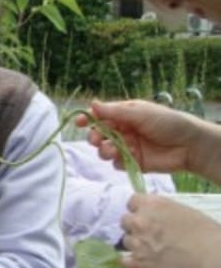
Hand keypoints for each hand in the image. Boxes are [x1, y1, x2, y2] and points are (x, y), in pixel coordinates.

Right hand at [77, 100, 196, 173]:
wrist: (189, 145)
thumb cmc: (168, 122)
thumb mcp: (140, 113)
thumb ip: (115, 111)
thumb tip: (92, 103)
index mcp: (124, 115)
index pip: (100, 116)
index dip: (88, 119)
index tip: (80, 122)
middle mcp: (123, 130)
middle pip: (99, 134)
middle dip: (95, 137)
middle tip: (98, 140)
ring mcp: (127, 147)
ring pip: (104, 150)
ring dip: (104, 150)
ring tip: (112, 150)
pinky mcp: (132, 162)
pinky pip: (116, 163)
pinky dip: (118, 160)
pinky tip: (129, 156)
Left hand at [120, 194, 220, 267]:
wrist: (212, 259)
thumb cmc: (206, 234)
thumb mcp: (182, 211)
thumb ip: (161, 211)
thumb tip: (153, 215)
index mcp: (151, 204)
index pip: (132, 202)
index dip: (139, 210)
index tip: (147, 217)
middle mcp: (139, 221)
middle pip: (125, 221)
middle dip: (135, 227)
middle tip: (151, 236)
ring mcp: (135, 242)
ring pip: (126, 241)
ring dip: (136, 245)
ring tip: (155, 252)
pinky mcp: (136, 263)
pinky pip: (124, 261)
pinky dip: (133, 263)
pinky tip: (146, 265)